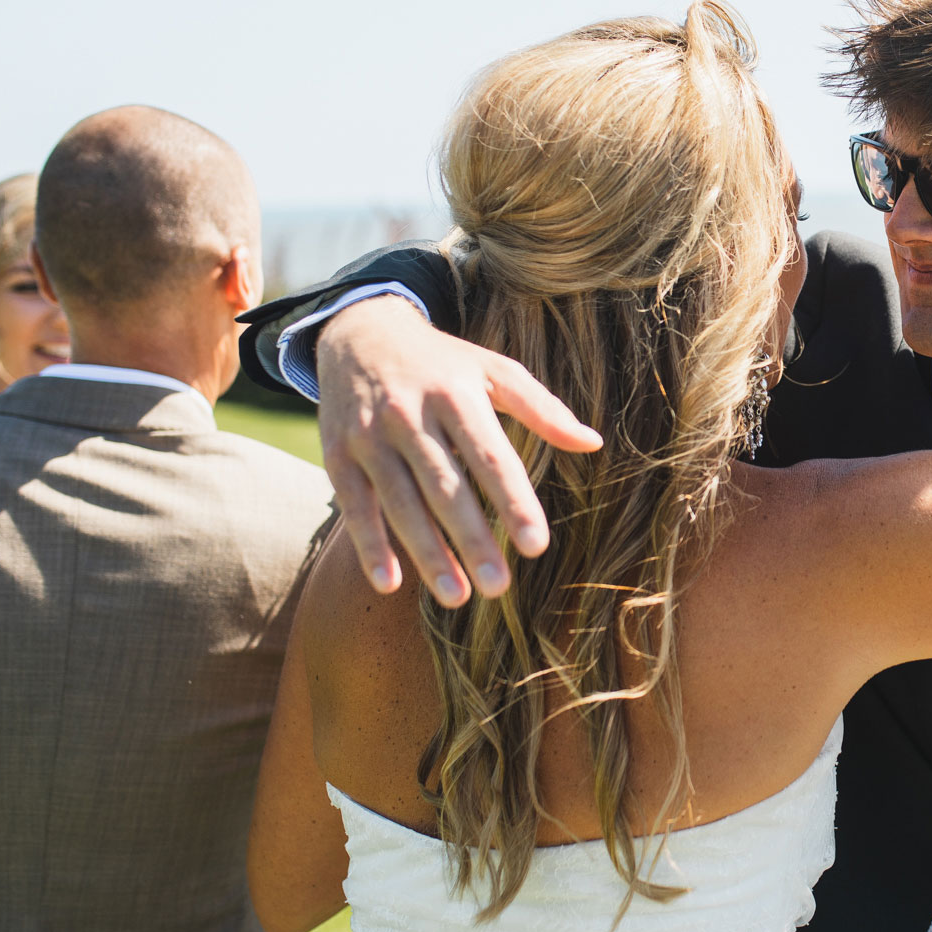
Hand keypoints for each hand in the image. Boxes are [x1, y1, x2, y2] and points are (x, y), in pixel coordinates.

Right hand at [316, 296, 601, 606]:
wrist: (360, 334)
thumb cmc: (443, 363)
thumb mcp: (493, 370)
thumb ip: (542, 408)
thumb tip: (593, 443)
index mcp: (456, 394)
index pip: (489, 456)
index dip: (512, 500)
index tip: (536, 545)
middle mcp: (409, 415)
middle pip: (444, 485)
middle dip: (471, 538)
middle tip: (498, 587)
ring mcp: (369, 436)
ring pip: (400, 502)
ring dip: (427, 552)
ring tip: (456, 596)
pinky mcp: (338, 454)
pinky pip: (355, 506)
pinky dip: (370, 545)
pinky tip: (391, 584)